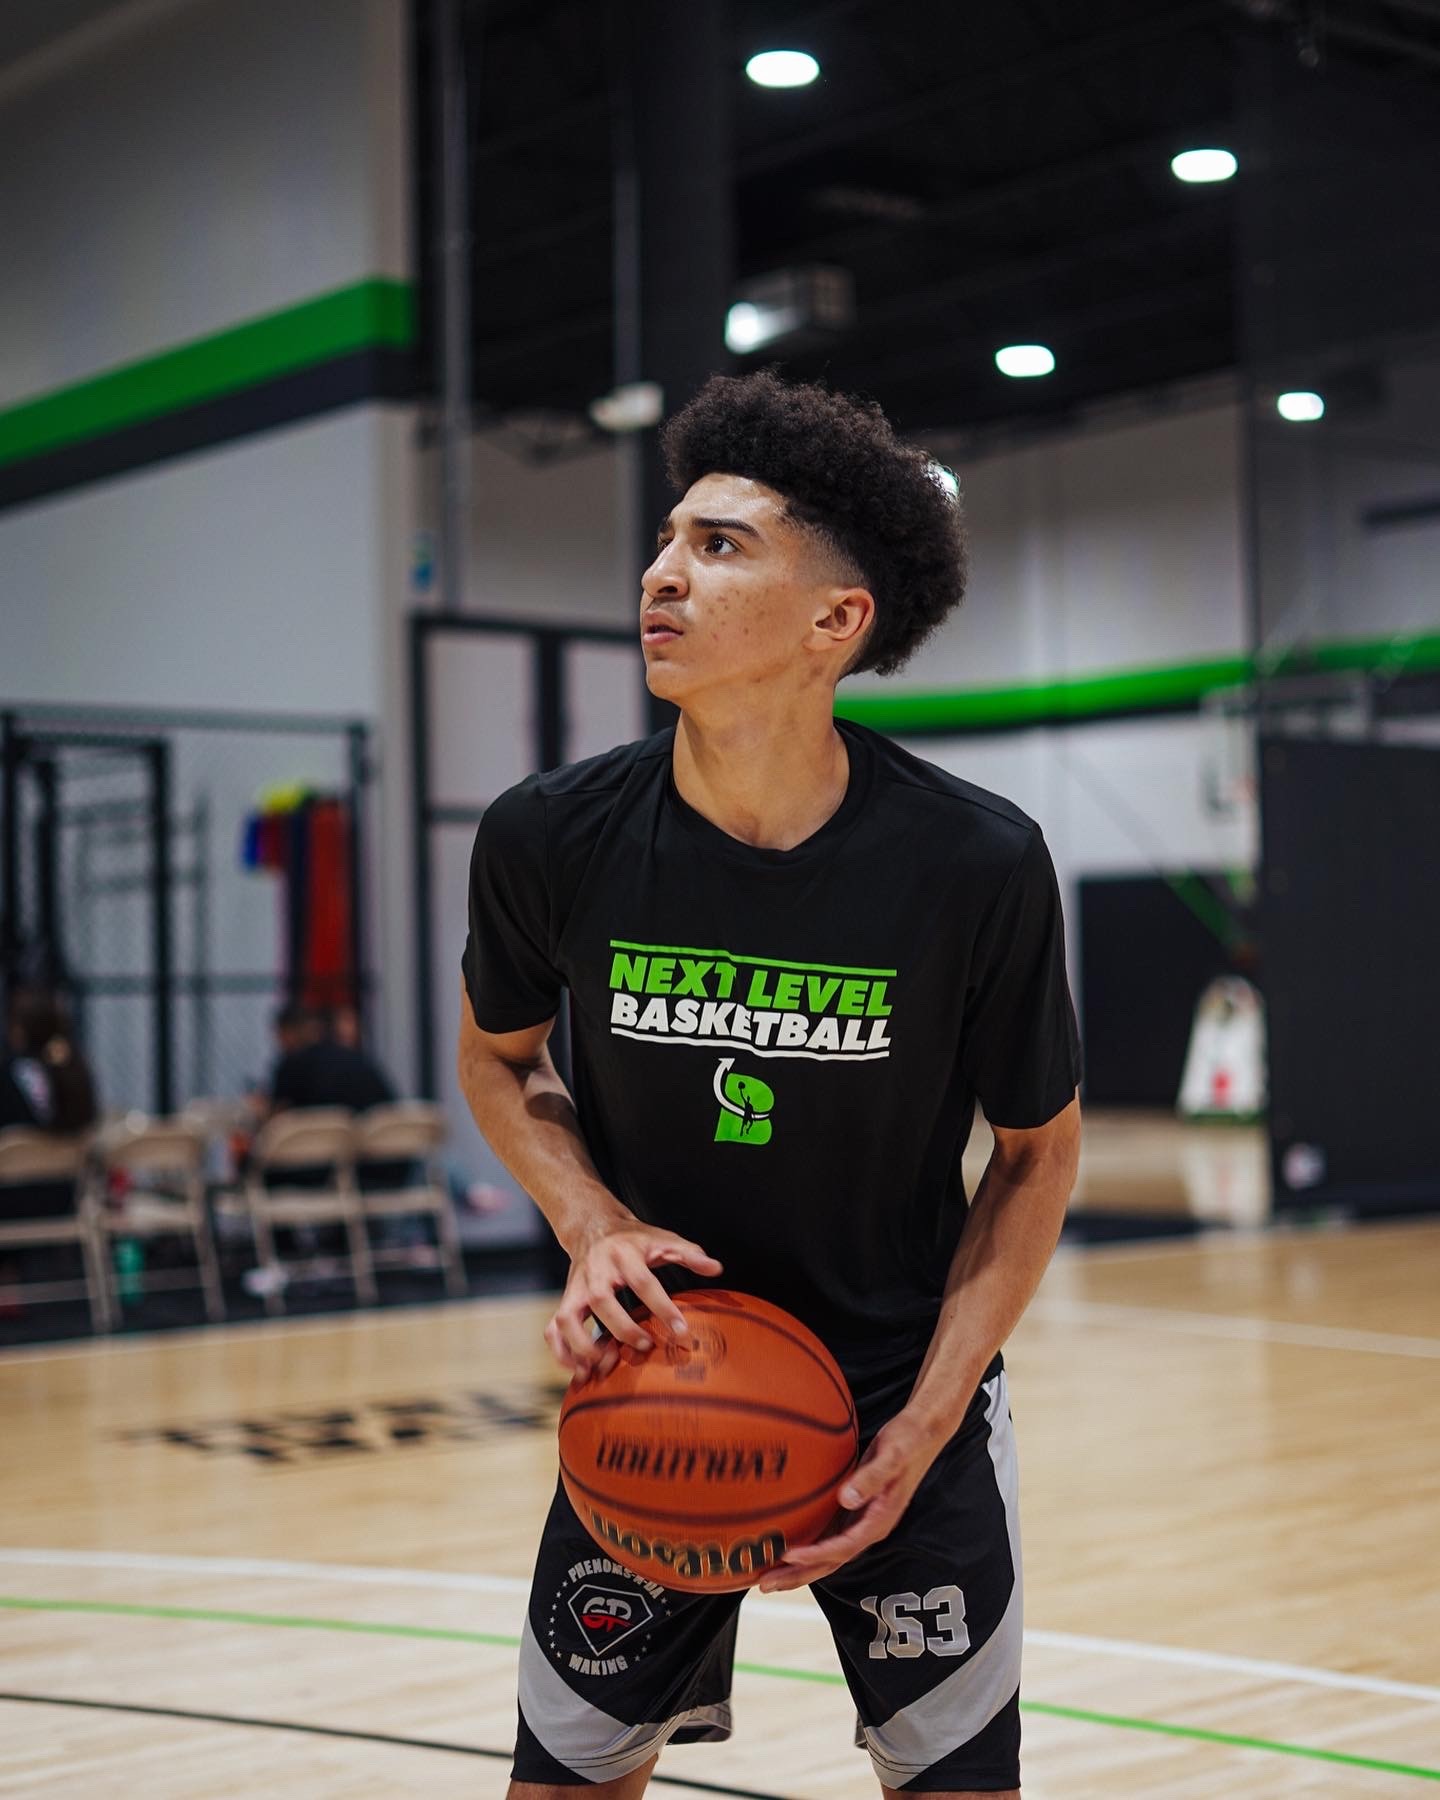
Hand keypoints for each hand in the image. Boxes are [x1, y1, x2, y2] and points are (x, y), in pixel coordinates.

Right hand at [546, 1220, 721, 1384]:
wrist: (594, 1228)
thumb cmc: (635, 1240)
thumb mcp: (663, 1239)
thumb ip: (690, 1254)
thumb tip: (716, 1268)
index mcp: (624, 1254)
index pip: (643, 1282)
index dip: (663, 1308)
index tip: (682, 1332)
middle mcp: (595, 1271)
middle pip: (602, 1300)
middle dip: (624, 1328)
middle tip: (646, 1345)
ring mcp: (576, 1287)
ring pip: (568, 1317)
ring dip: (583, 1345)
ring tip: (605, 1364)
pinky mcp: (566, 1301)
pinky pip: (553, 1329)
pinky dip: (561, 1352)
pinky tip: (579, 1370)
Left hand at [756, 1407, 947, 1591]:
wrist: (921, 1434)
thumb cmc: (907, 1443)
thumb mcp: (892, 1456)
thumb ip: (870, 1479)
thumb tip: (846, 1499)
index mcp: (879, 1521)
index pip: (843, 1547)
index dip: (816, 1555)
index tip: (789, 1555)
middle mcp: (868, 1527)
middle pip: (830, 1560)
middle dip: (798, 1574)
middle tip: (764, 1583)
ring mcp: (860, 1521)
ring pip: (826, 1552)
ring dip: (798, 1566)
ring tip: (766, 1574)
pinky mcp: (854, 1510)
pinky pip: (826, 1534)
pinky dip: (805, 1543)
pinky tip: (783, 1542)